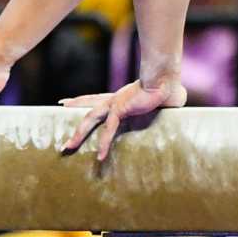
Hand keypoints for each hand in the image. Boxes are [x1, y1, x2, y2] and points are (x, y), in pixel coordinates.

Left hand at [59, 77, 184, 162]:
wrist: (166, 79)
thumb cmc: (168, 88)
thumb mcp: (161, 102)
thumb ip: (162, 107)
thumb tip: (177, 106)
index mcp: (120, 97)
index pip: (95, 98)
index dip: (81, 100)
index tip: (66, 103)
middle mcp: (114, 99)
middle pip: (88, 106)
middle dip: (73, 109)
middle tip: (60, 109)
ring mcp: (115, 103)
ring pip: (90, 118)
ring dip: (78, 133)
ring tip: (67, 146)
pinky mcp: (120, 109)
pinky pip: (108, 130)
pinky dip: (103, 143)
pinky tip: (100, 156)